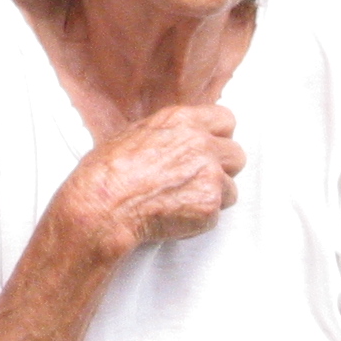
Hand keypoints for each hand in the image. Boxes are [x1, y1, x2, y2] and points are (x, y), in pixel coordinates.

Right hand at [65, 104, 243, 248]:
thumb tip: (178, 139)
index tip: (211, 148)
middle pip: (237, 155)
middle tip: (199, 180)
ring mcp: (209, 175)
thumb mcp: (134, 134)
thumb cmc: (107, 172)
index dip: (220, 136)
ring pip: (230, 188)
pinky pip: (216, 215)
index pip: (226, 119)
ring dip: (212, 197)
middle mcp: (201, 144)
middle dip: (223, 169)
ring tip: (181, 202)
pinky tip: (174, 216)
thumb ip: (168, 133)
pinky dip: (200, 220)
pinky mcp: (210, 205)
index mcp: (182, 121)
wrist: (103, 205)